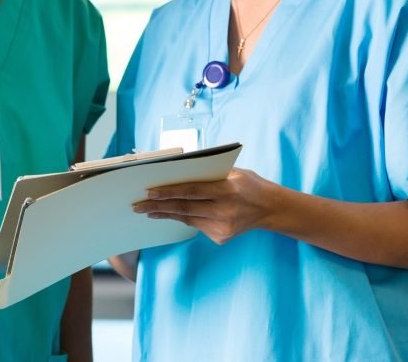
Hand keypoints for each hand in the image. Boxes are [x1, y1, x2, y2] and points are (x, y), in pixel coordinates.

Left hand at [132, 168, 273, 244]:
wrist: (270, 208)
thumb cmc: (248, 183)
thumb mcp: (232, 171)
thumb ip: (208, 171)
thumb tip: (176, 169)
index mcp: (227, 190)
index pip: (191, 191)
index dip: (169, 192)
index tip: (149, 191)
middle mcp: (224, 211)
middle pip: (184, 208)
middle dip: (158, 206)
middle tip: (137, 205)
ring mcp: (222, 227)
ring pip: (186, 219)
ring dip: (164, 214)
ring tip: (147, 210)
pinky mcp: (221, 238)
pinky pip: (196, 226)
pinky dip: (182, 218)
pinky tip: (168, 214)